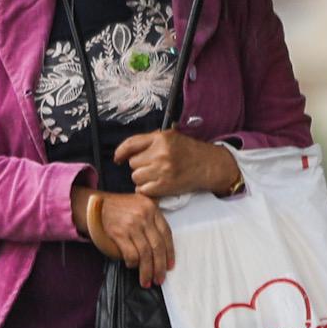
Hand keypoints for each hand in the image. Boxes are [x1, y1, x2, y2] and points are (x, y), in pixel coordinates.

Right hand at [96, 192, 174, 288]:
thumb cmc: (116, 208)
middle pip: (157, 246)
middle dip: (160, 266)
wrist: (92, 205)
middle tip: (160, 278)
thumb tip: (161, 247)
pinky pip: (131, 254)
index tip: (170, 265)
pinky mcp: (118, 233)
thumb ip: (150, 219)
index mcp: (151, 208)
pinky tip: (131, 267)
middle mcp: (144, 215)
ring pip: (146, 253)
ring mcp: (131, 224)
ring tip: (146, 281)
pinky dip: (133, 264)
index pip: (166, 233)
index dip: (170, 252)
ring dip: (147, 271)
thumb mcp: (138, 205)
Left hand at [114, 131, 236, 199]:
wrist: (209, 165)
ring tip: (155, 176)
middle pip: (133, 163)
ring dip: (142, 178)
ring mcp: (162, 171)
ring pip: (136, 177)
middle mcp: (160, 153)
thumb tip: (126, 152)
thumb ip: (150, 141)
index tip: (118, 158)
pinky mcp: (164, 186)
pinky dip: (146, 189)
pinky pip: (143, 190)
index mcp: (160, 139)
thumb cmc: (189, 151)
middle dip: (139, 166)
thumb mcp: (171, 137)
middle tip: (152, 166)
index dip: (120, 152)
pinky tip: (156, 185)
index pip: (130, 144)